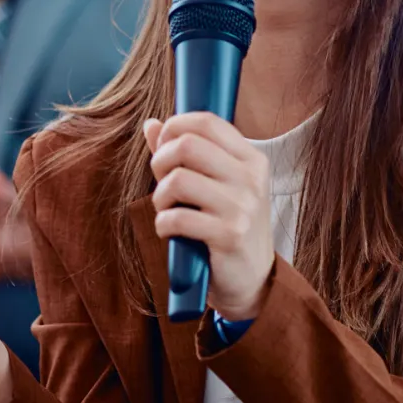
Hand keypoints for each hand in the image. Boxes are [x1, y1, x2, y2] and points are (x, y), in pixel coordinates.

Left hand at [144, 114, 274, 321]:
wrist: (252, 280)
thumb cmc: (227, 226)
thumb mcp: (214, 185)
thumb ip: (183, 153)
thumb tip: (151, 124)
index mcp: (251, 159)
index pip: (206, 122)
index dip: (174, 128)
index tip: (164, 148)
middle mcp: (251, 179)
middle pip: (187, 145)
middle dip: (160, 162)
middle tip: (162, 184)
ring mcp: (242, 207)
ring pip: (178, 180)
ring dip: (160, 197)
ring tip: (166, 210)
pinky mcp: (229, 236)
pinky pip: (177, 217)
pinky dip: (163, 224)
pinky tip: (170, 231)